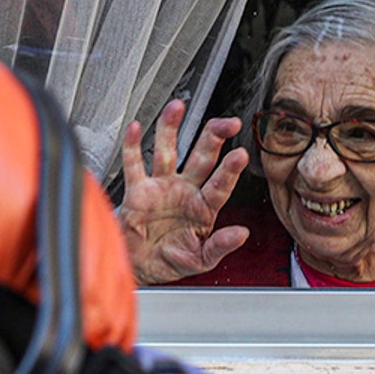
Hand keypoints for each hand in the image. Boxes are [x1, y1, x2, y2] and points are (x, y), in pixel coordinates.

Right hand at [115, 99, 249, 284]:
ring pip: (167, 151)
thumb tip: (241, 234)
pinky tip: (137, 128)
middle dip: (214, 137)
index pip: (220, 184)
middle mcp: (185, 190)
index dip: (230, 170)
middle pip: (202, 157)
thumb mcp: (200, 260)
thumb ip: (220, 246)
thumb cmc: (171, 260)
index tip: (241, 154)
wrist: (140, 266)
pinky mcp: (138, 189)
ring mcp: (162, 186)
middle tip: (227, 122)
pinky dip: (133, 145)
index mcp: (204, 207)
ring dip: (171, 128)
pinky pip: (134, 163)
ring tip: (177, 107)